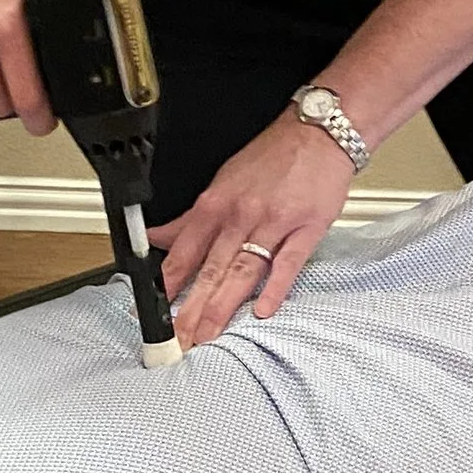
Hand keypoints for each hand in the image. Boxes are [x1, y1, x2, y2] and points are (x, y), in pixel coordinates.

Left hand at [155, 114, 357, 350]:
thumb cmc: (273, 158)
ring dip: (222, 306)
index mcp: (216, 204)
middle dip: (190, 308)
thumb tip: (156, 237)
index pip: (183, 252)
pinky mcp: (307, 229)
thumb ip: (192, 218)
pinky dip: (275, 287)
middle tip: (177, 340)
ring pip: (242, 270)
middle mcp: (240, 215)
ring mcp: (274, 223)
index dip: (166, 286)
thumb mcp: (223, 181)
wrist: (319, 132)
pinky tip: (263, 310)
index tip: (153, 313)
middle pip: (210, 269)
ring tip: (207, 334)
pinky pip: (288, 263)